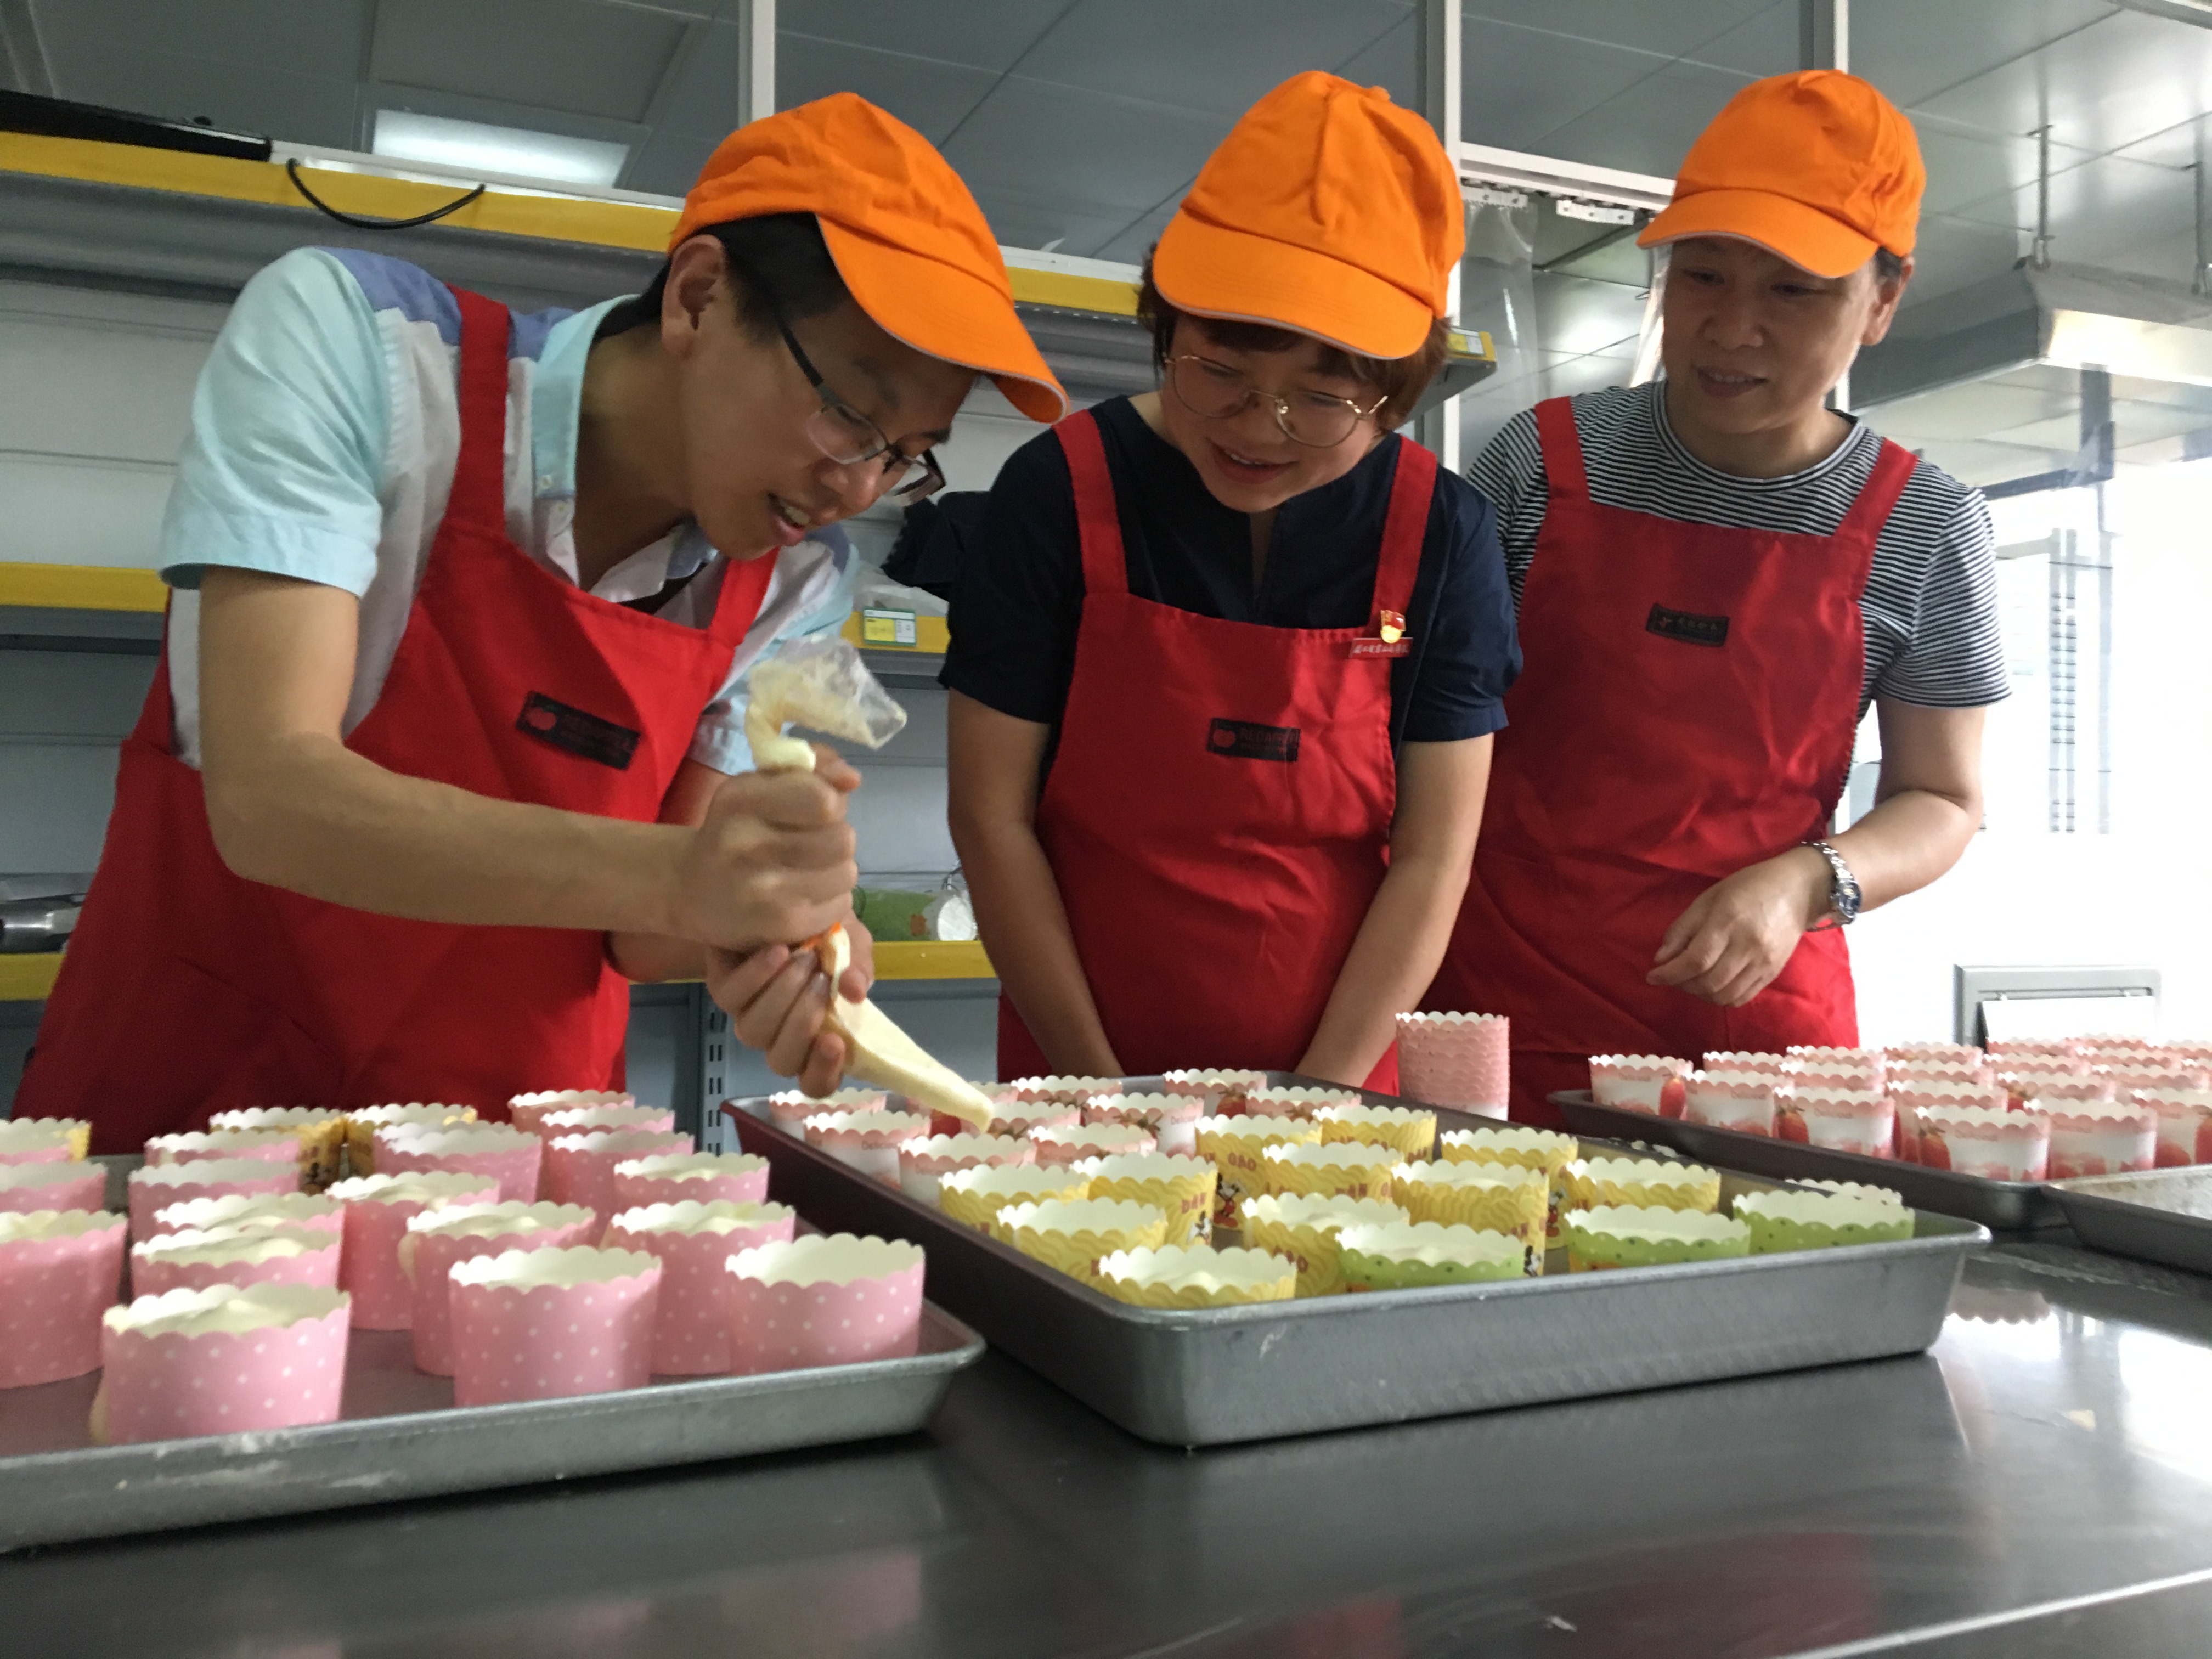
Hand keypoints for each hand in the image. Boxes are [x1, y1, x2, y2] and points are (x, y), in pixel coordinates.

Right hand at [667, 746, 860, 950]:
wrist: (689, 889)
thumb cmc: (736, 829)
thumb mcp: (761, 786)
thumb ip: (811, 770)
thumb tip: (851, 778)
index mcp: (740, 798)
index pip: (823, 799)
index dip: (832, 804)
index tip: (816, 811)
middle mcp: (746, 842)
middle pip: (843, 838)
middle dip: (837, 839)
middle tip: (813, 845)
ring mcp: (763, 889)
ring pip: (847, 872)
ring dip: (837, 870)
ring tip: (809, 871)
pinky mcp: (780, 924)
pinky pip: (840, 905)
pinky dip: (831, 900)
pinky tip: (804, 896)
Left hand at [704, 902, 874, 1096]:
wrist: (782, 896)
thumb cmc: (823, 930)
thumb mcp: (852, 945)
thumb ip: (858, 967)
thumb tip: (856, 990)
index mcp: (816, 1037)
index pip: (816, 1081)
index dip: (824, 1071)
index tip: (836, 1040)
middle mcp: (779, 1035)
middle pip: (782, 1061)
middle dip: (803, 1023)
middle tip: (822, 980)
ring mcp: (748, 1015)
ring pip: (754, 1031)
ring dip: (782, 995)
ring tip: (804, 958)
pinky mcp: (723, 989)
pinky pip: (731, 997)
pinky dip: (757, 975)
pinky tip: (777, 951)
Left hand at [1646, 849, 1829, 1007]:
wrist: (1798, 891)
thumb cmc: (1747, 887)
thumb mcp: (1708, 899)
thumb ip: (1683, 929)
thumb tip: (1661, 959)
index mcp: (1729, 922)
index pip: (1696, 960)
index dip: (1670, 973)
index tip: (1652, 976)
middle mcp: (1748, 946)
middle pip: (1708, 982)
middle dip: (1681, 984)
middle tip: (1670, 976)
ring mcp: (1764, 963)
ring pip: (1724, 995)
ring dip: (1699, 994)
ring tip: (1689, 981)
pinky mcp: (1773, 973)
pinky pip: (1741, 998)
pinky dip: (1720, 998)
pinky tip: (1711, 986)